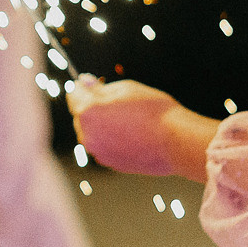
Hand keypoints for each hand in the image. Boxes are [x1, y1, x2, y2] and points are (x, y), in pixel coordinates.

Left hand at [65, 76, 214, 178]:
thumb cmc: (153, 110)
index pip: (73, 94)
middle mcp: (86, 134)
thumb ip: (100, 87)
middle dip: (92, 108)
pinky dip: (111, 140)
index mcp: (87, 111)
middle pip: (80, 115)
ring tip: (128, 121)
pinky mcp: (109, 163)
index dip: (83, 88)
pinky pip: (103, 146)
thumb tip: (85, 83)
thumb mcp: (126, 88)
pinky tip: (131, 135)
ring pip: (91, 133)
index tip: (92, 86)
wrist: (174, 141)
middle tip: (118, 104)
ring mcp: (97, 151)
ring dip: (101, 125)